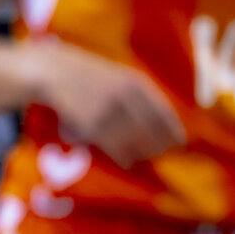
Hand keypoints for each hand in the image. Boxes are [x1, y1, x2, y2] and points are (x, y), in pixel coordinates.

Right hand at [28, 42, 185, 168]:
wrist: (54, 72)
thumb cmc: (88, 76)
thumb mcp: (117, 76)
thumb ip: (138, 95)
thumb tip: (163, 121)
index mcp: (135, 84)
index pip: (164, 113)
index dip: (173, 131)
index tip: (180, 143)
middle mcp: (125, 97)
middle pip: (152, 130)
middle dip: (159, 145)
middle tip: (160, 154)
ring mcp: (108, 111)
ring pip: (134, 141)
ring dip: (142, 153)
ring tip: (143, 158)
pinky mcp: (92, 124)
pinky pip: (114, 147)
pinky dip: (123, 157)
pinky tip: (127, 161)